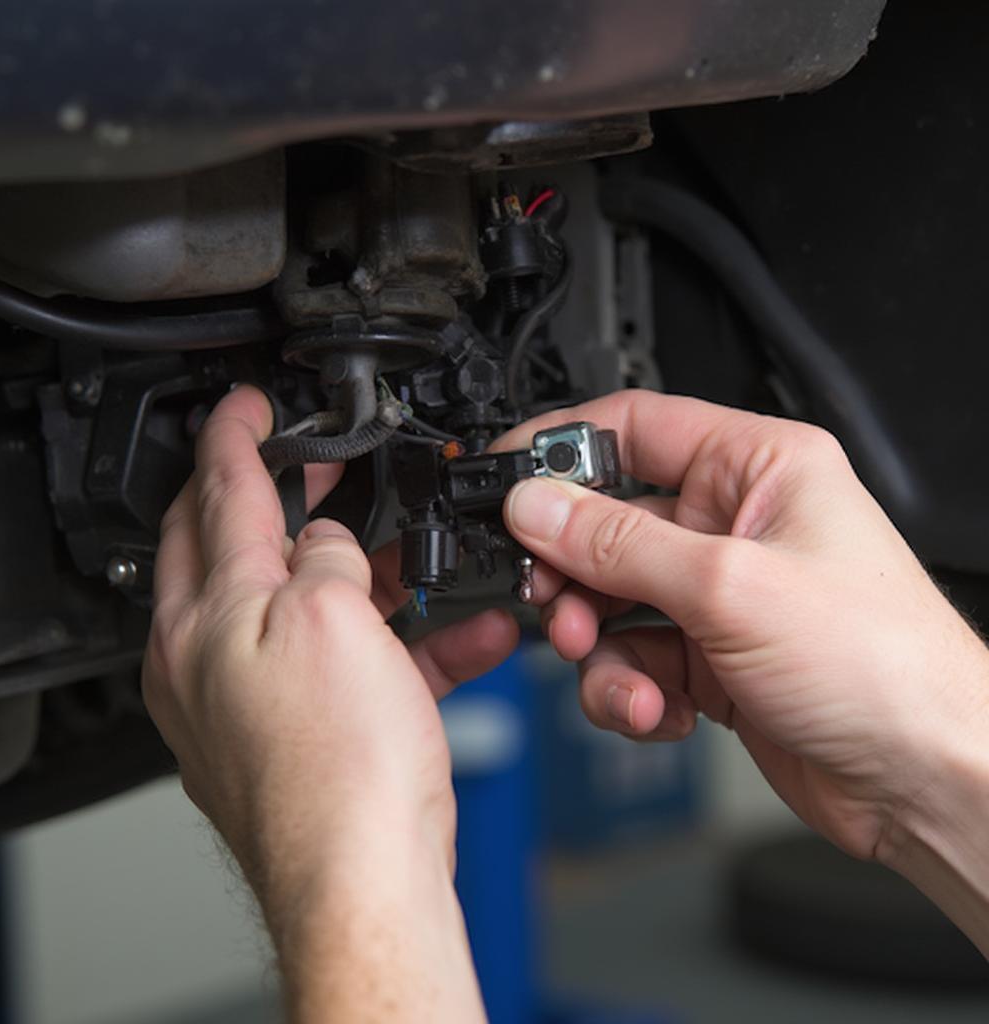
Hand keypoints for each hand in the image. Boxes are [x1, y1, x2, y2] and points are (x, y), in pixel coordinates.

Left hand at [142, 385, 512, 1021]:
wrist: (364, 883)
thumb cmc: (337, 769)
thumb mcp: (332, 616)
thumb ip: (321, 555)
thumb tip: (321, 537)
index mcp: (206, 614)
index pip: (214, 493)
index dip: (234, 434)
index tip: (243, 405)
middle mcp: (212, 657)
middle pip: (245, 547)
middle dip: (289, 497)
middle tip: (324, 468)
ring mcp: (253, 699)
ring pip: (312, 606)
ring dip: (371, 574)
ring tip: (423, 555)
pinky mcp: (303, 734)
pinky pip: (356, 665)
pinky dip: (405, 643)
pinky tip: (467, 634)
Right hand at [497, 389, 988, 869]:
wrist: (927, 781)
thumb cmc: (885, 664)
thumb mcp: (731, 587)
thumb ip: (617, 544)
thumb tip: (537, 507)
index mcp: (757, 467)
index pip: (634, 428)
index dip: (561, 450)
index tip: (506, 479)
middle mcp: (734, 524)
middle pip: (608, 523)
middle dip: (573, 571)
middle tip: (553, 601)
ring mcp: (718, 594)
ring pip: (610, 601)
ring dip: (599, 645)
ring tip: (616, 672)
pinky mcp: (708, 657)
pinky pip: (632, 658)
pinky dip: (629, 689)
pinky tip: (657, 710)